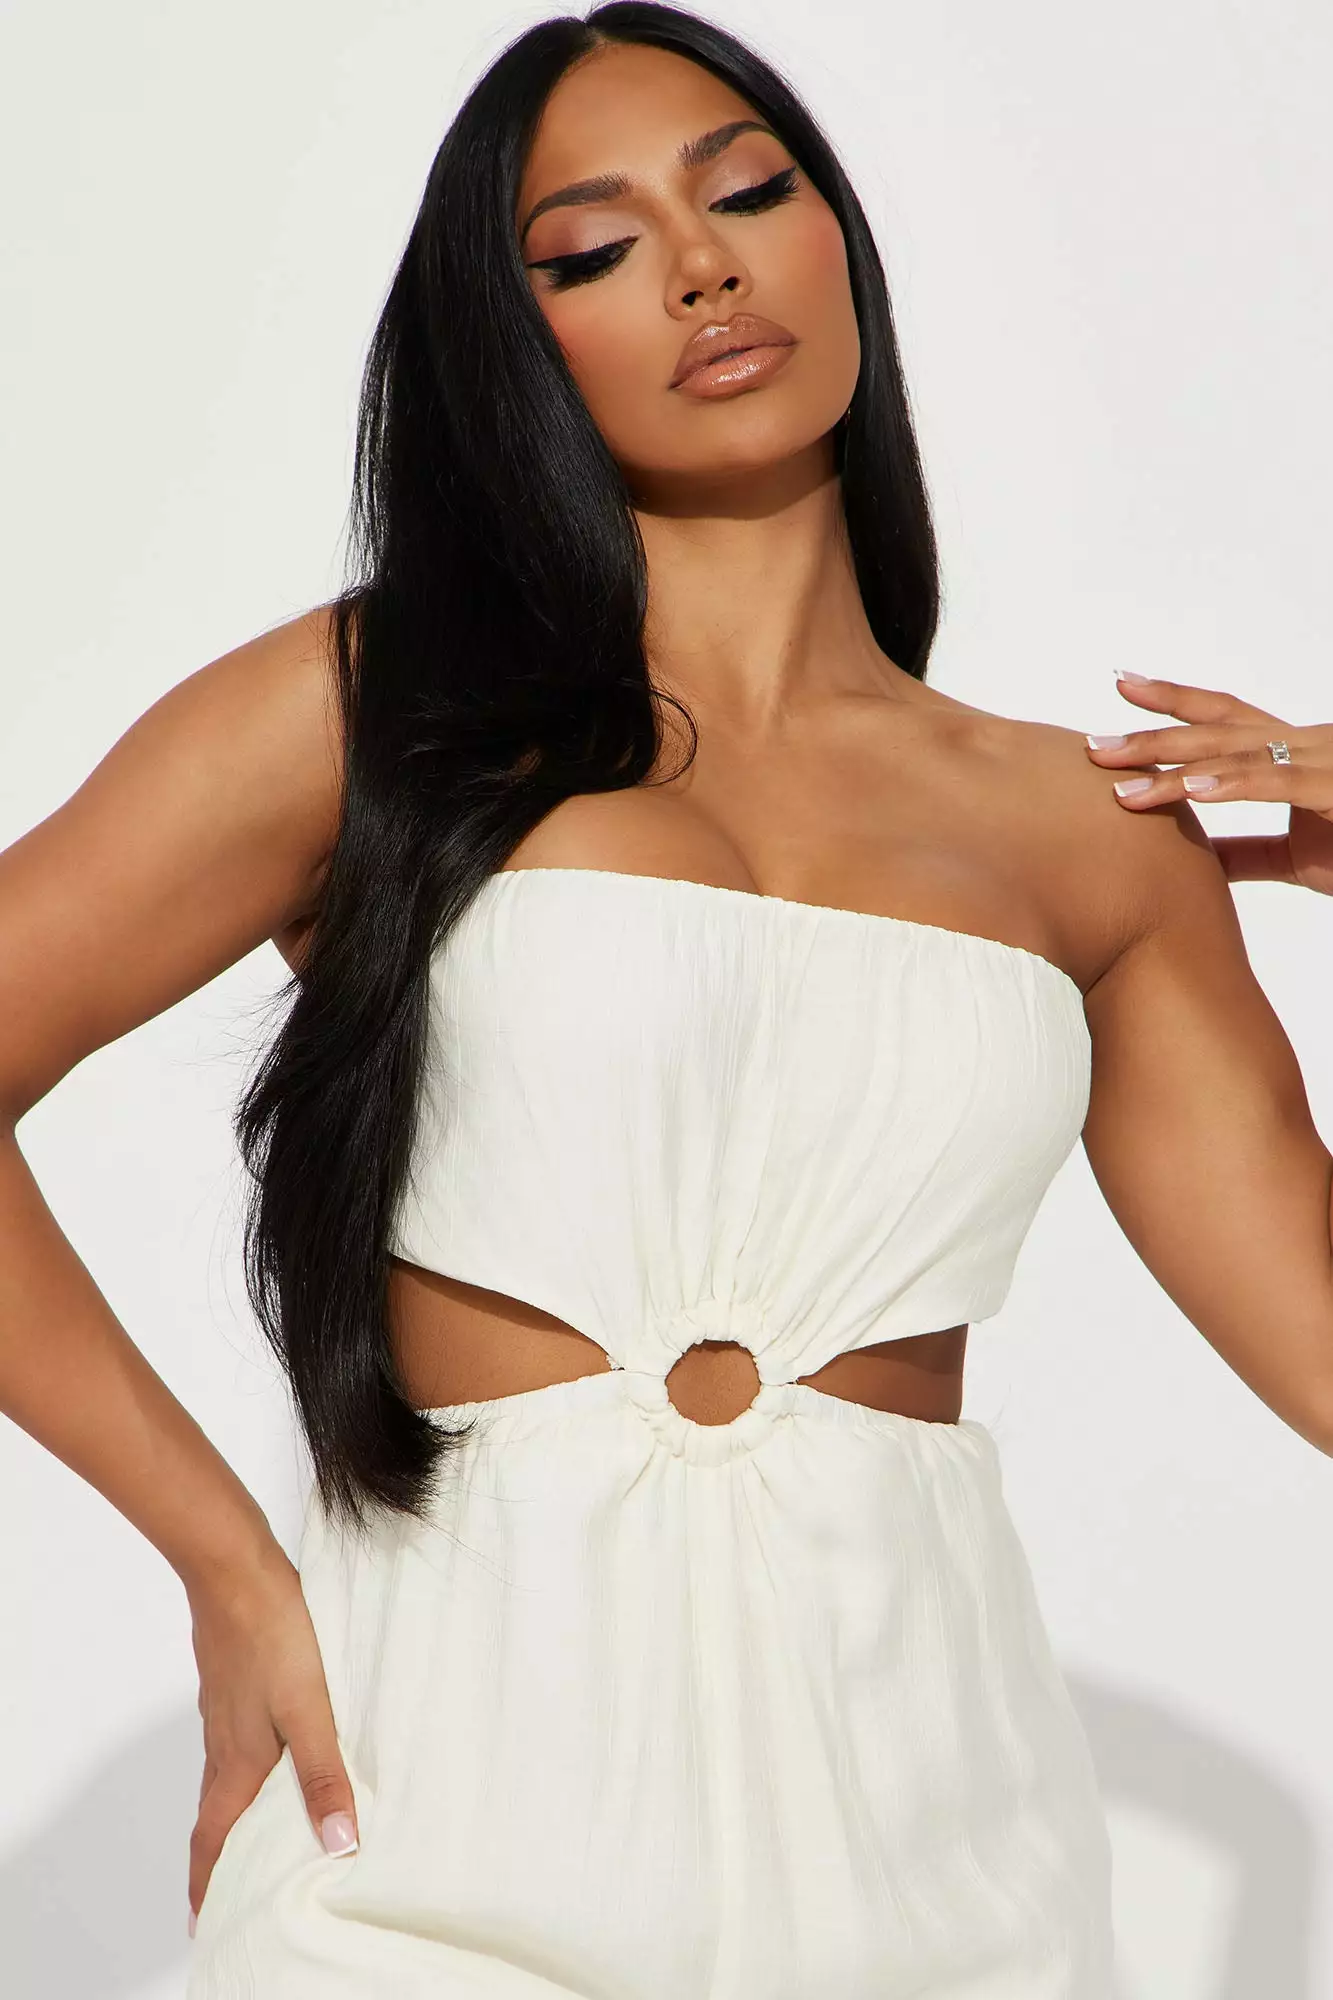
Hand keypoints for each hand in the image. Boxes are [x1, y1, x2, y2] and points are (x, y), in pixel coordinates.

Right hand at [186, 1544, 358, 1934]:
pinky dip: (245, 1767)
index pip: (213, 1840)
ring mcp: (223, 1711)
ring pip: (224, 1777)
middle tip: (231, 1889)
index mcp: (237, 1762)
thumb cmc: (271, 1637)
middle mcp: (222, 1744)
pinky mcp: (231, 1682)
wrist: (234, 1569)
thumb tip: (337, 1845)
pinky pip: (234, 1742)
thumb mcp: (309, 1710)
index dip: (207, 1883)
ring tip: (255, 1832)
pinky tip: (269, 1753)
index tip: (205, 1921)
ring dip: (234, 1813)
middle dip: (220, 1858)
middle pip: (214, 1815)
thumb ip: (323, 1774)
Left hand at [1084, 670, 1332, 894]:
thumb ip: (1248, 853)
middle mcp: (1309, 746)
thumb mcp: (1297, 857)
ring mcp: (1325, 763)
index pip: (1228, 718)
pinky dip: (1232, 784)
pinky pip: (1279, 783)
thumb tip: (1197, 858)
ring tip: (1118, 782)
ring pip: (1237, 755)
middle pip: (1220, 728)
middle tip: (1093, 744)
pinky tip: (1190, 790)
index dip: (1176, 703)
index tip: (1124, 687)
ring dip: (1173, 767)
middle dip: (1153, 733)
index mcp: (1297, 754)